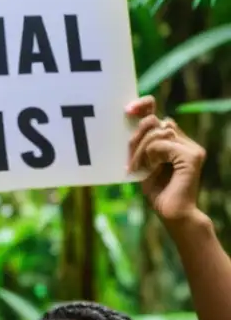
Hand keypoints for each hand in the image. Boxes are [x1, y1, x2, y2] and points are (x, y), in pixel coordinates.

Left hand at [126, 96, 205, 224]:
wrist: (173, 214)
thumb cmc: (157, 191)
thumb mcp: (144, 163)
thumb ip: (143, 144)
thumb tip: (141, 120)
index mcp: (173, 140)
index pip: (158, 114)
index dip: (144, 105)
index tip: (128, 109)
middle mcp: (184, 141)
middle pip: (153, 122)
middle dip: (135, 140)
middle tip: (131, 162)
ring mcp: (191, 147)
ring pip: (156, 133)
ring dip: (141, 152)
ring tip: (139, 169)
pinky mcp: (192, 156)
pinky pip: (161, 145)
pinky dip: (151, 157)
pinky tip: (151, 169)